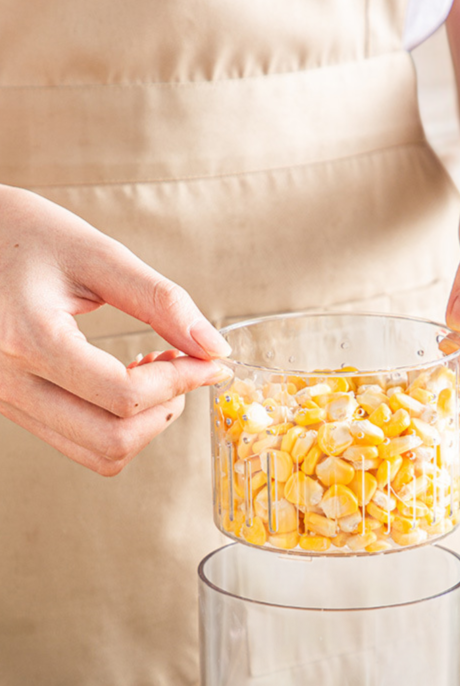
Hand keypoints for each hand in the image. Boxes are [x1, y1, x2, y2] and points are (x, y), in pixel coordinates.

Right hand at [0, 185, 231, 474]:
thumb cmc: (19, 232)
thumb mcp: (95, 253)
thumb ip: (160, 300)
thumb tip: (213, 347)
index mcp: (28, 339)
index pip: (123, 395)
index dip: (181, 381)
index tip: (209, 361)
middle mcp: (9, 382)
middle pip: (111, 440)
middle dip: (166, 409)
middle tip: (185, 368)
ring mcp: (6, 400)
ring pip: (96, 453)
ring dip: (144, 425)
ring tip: (157, 373)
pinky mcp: (12, 405)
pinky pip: (76, 442)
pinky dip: (116, 426)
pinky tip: (126, 380)